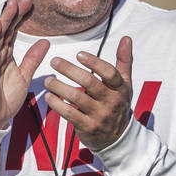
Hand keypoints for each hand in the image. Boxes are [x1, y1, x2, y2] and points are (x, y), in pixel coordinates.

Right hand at [0, 0, 49, 129]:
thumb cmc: (6, 98)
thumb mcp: (25, 75)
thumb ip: (33, 58)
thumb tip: (45, 41)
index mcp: (6, 55)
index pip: (14, 32)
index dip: (21, 18)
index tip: (31, 4)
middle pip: (6, 30)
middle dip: (15, 14)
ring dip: (5, 20)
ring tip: (12, 4)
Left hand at [43, 35, 133, 150]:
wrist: (118, 137)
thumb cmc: (117, 103)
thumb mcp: (124, 83)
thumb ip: (123, 60)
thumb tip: (126, 38)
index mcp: (120, 88)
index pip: (109, 73)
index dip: (94, 62)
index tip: (79, 54)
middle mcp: (111, 101)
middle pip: (89, 82)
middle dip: (69, 70)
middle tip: (54, 61)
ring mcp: (99, 115)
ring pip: (76, 97)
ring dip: (59, 86)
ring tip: (48, 79)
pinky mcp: (87, 127)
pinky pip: (69, 113)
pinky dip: (56, 104)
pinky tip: (49, 97)